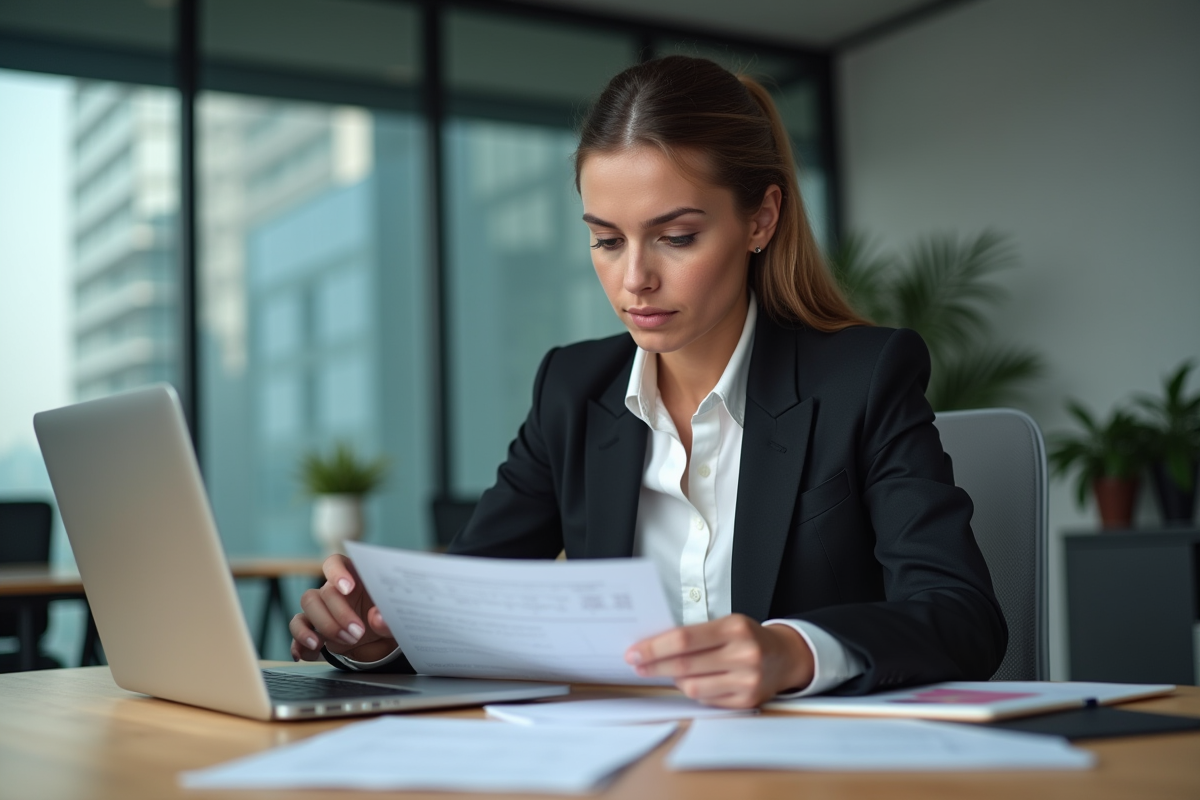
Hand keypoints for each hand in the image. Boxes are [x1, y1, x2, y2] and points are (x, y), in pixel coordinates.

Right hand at [288, 554, 396, 662]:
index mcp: (355, 577)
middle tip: (358, 632)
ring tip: (345, 642)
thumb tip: (377, 618)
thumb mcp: (395, 620)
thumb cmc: (386, 621)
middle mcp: (334, 589)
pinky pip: (297, 628)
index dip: (338, 572)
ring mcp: (321, 608)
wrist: (380, 644)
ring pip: (308, 604)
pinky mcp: (312, 628)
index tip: (348, 588)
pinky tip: (307, 652)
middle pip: (325, 591)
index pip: (336, 563)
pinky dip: (299, 640)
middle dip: (340, 614)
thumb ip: (389, 620)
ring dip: (324, 625)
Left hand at [624, 614, 814, 707]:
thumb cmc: (747, 637)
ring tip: (669, 672)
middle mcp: (744, 655)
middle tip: (636, 664)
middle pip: (685, 665)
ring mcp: (747, 681)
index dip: (655, 647)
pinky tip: (694, 681)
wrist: (785, 657)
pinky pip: (706, 700)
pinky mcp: (747, 701)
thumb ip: (695, 634)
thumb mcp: (726, 624)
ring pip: (693, 687)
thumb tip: (653, 646)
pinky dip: (694, 690)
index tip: (634, 651)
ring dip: (674, 680)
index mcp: (735, 628)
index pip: (684, 639)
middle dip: (654, 666)